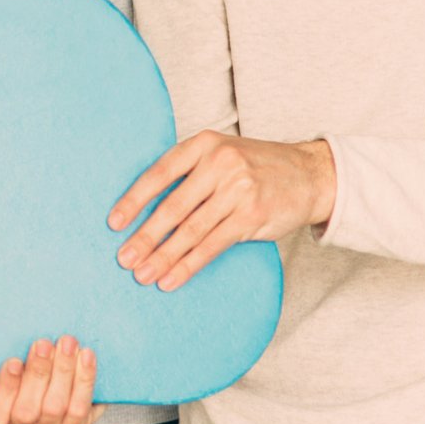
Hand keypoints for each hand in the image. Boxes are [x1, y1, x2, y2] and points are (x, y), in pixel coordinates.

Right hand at [0, 336, 104, 423]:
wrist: (47, 378)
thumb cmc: (16, 363)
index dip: (5, 388)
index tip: (14, 361)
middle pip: (27, 410)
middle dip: (38, 373)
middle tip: (44, 343)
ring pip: (56, 407)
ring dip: (63, 371)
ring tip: (67, 343)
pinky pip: (79, 408)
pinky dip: (84, 380)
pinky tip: (86, 356)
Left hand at [109, 131, 335, 290]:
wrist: (311, 174)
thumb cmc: (255, 167)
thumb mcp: (221, 154)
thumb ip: (189, 173)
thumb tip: (144, 210)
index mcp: (204, 144)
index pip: (160, 173)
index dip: (134, 200)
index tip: (113, 223)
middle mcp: (220, 164)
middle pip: (173, 207)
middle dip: (145, 236)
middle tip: (124, 259)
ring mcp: (238, 191)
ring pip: (191, 231)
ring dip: (163, 257)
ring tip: (142, 275)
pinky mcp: (252, 217)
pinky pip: (212, 246)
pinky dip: (188, 265)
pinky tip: (171, 278)